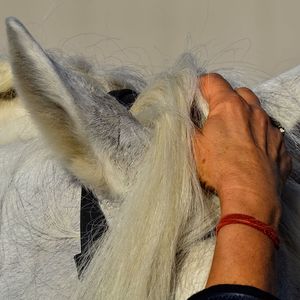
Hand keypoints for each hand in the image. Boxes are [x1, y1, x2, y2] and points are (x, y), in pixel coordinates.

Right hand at [192, 73, 291, 222]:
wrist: (250, 195)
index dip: (202, 84)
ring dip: (244, 116)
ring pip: (256, 111)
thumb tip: (188, 116)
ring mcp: (269, 128)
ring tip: (234, 134)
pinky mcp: (280, 146)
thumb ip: (191, 125)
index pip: (213, 81)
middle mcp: (253, 112)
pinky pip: (269, 132)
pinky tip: (250, 150)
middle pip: (239, 92)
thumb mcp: (194, 145)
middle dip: (226, 98)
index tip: (197, 92)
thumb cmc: (220, 169)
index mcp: (229, 107)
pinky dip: (258, 135)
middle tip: (215, 115)